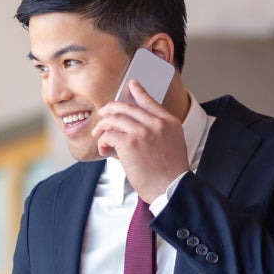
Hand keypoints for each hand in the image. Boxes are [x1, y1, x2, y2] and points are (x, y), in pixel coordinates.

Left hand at [93, 79, 188, 202]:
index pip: (150, 101)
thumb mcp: (174, 143)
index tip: (131, 85)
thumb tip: (139, 126)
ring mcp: (142, 132)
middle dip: (110, 109)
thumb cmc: (170, 172)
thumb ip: (160, 130)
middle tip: (102, 114)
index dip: (138, 91)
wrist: (172, 188)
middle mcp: (156, 123)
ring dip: (102, 127)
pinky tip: (104, 150)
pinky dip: (102, 142)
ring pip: (114, 119)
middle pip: (127, 107)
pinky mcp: (129, 143)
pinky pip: (108, 135)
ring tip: (98, 135)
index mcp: (169, 122)